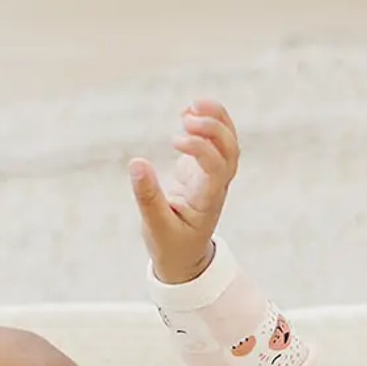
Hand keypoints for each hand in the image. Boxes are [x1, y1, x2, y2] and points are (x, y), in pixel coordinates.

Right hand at [129, 98, 239, 284]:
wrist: (184, 259)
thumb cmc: (171, 246)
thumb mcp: (155, 227)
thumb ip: (147, 197)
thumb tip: (135, 163)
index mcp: (208, 202)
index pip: (217, 167)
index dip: (201, 147)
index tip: (175, 140)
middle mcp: (216, 187)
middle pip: (231, 150)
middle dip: (214, 127)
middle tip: (186, 115)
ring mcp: (213, 177)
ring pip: (228, 144)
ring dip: (216, 120)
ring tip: (190, 106)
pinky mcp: (203, 171)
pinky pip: (215, 143)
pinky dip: (207, 124)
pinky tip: (186, 113)